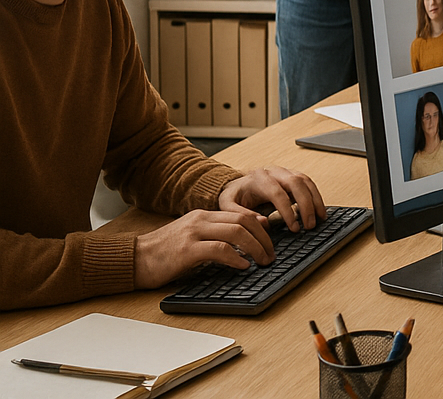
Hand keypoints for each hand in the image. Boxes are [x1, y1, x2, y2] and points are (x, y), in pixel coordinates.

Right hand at [132, 208, 274, 287]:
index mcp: (203, 216)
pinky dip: (236, 257)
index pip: (241, 215)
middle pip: (244, 221)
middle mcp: (200, 220)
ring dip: (255, 247)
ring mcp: (194, 233)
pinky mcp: (187, 250)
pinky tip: (244, 266)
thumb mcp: (192, 238)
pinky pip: (219, 250)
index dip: (261, 227)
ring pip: (236, 232)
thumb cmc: (163, 253)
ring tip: (263, 261)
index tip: (270, 241)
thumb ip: (214, 236)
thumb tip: (243, 244)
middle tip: (271, 254)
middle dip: (264, 238)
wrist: (133, 259)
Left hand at [218, 165, 326, 233]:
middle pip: (296, 183)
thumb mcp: (227, 206)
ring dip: (315, 200)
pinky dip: (316, 196)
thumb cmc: (234, 195)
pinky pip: (308, 183)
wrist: (236, 184)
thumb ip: (241, 214)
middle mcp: (274, 172)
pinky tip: (319, 210)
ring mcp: (285, 172)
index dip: (288, 211)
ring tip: (320, 218)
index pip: (277, 193)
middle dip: (306, 205)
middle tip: (310, 225)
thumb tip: (263, 222)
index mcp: (258, 178)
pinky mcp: (292, 176)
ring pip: (306, 181)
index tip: (294, 228)